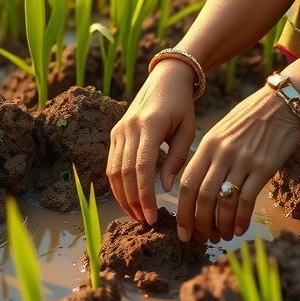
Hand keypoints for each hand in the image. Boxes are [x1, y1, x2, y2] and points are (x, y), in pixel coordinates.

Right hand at [106, 60, 195, 225]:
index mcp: (150, 125)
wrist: (166, 78)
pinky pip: (111, 164)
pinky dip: (117, 184)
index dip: (144, 196)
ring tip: (137, 215)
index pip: (142, 168)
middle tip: (145, 222)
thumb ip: (178, 158)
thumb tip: (165, 188)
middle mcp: (129, 127)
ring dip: (123, 197)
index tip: (152, 217)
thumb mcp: (188, 129)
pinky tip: (129, 198)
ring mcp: (119, 129)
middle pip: (125, 173)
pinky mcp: (115, 132)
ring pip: (114, 171)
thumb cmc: (182, 106)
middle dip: (133, 202)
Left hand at [176, 85, 299, 242]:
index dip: (183, 212)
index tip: (183, 230)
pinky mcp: (264, 167)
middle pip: (202, 197)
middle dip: (199, 224)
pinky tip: (239, 229)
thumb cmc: (250, 118)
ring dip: (220, 226)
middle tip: (202, 239)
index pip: (187, 184)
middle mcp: (222, 153)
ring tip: (222, 236)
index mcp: (208, 144)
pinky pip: (247, 200)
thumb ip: (209, 156)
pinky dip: (240, 220)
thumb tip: (197, 188)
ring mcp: (243, 160)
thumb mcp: (222, 131)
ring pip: (223, 202)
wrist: (281, 103)